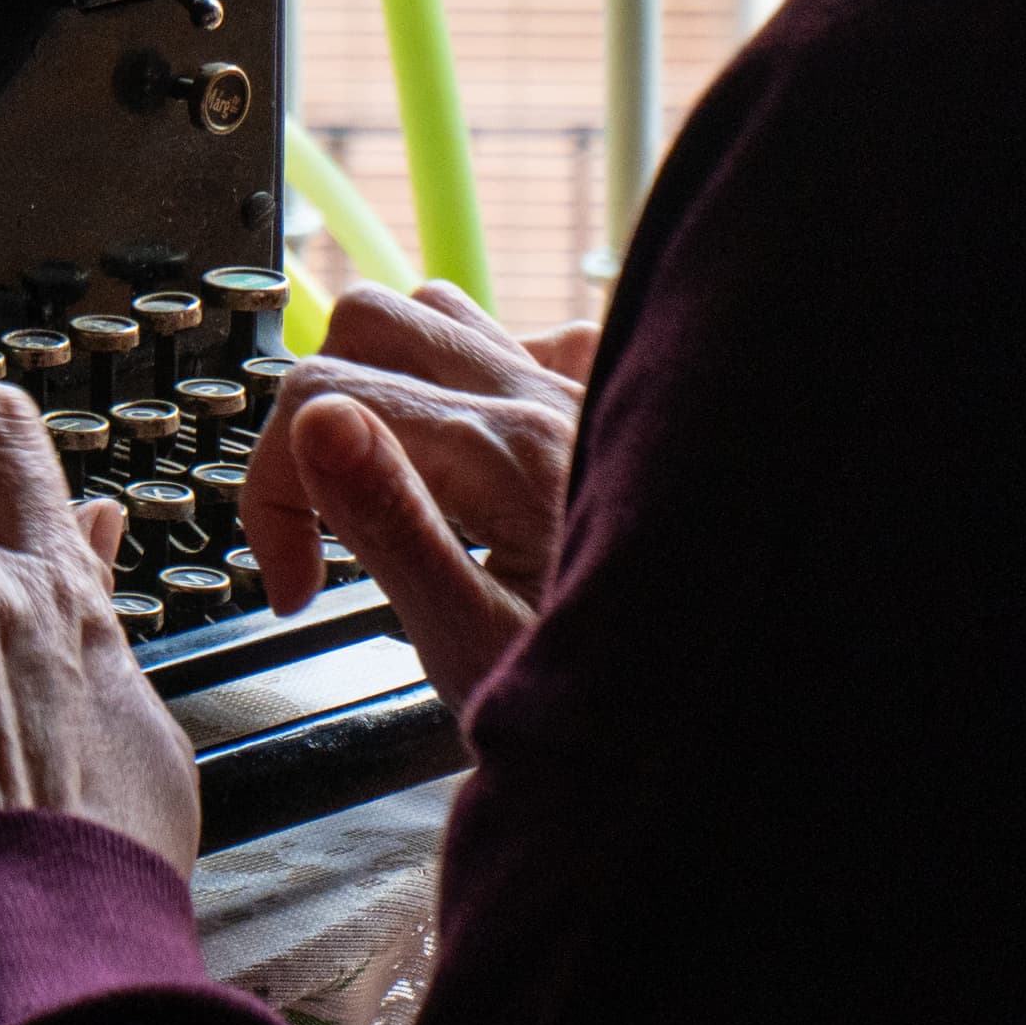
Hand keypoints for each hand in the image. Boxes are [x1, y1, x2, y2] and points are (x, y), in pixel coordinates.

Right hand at [238, 282, 593, 713]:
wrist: (755, 710)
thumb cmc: (624, 704)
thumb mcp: (476, 644)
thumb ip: (389, 525)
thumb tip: (313, 422)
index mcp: (504, 455)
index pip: (319, 401)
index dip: (270, 500)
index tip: (295, 588)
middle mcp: (543, 397)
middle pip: (367, 327)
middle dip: (312, 418)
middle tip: (326, 528)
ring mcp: (579, 390)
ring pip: (438, 314)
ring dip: (386, 382)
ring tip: (391, 483)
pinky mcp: (606, 407)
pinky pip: (520, 340)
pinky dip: (474, 378)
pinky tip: (478, 458)